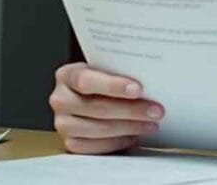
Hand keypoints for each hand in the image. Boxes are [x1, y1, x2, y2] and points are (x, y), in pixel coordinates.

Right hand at [48, 62, 164, 153]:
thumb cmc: (100, 81)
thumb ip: (119, 73)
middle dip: (131, 110)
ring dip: (130, 127)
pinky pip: (97, 146)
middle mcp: (60, 100)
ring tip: (151, 123)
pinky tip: (135, 136)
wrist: (87, 96)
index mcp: (67, 75)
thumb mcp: (105, 70)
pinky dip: (119, 141)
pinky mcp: (71, 143)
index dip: (113, 86)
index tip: (138, 89)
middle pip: (97, 108)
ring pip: (99, 129)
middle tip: (155, 110)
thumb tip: (150, 79)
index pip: (86, 80)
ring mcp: (63, 124)